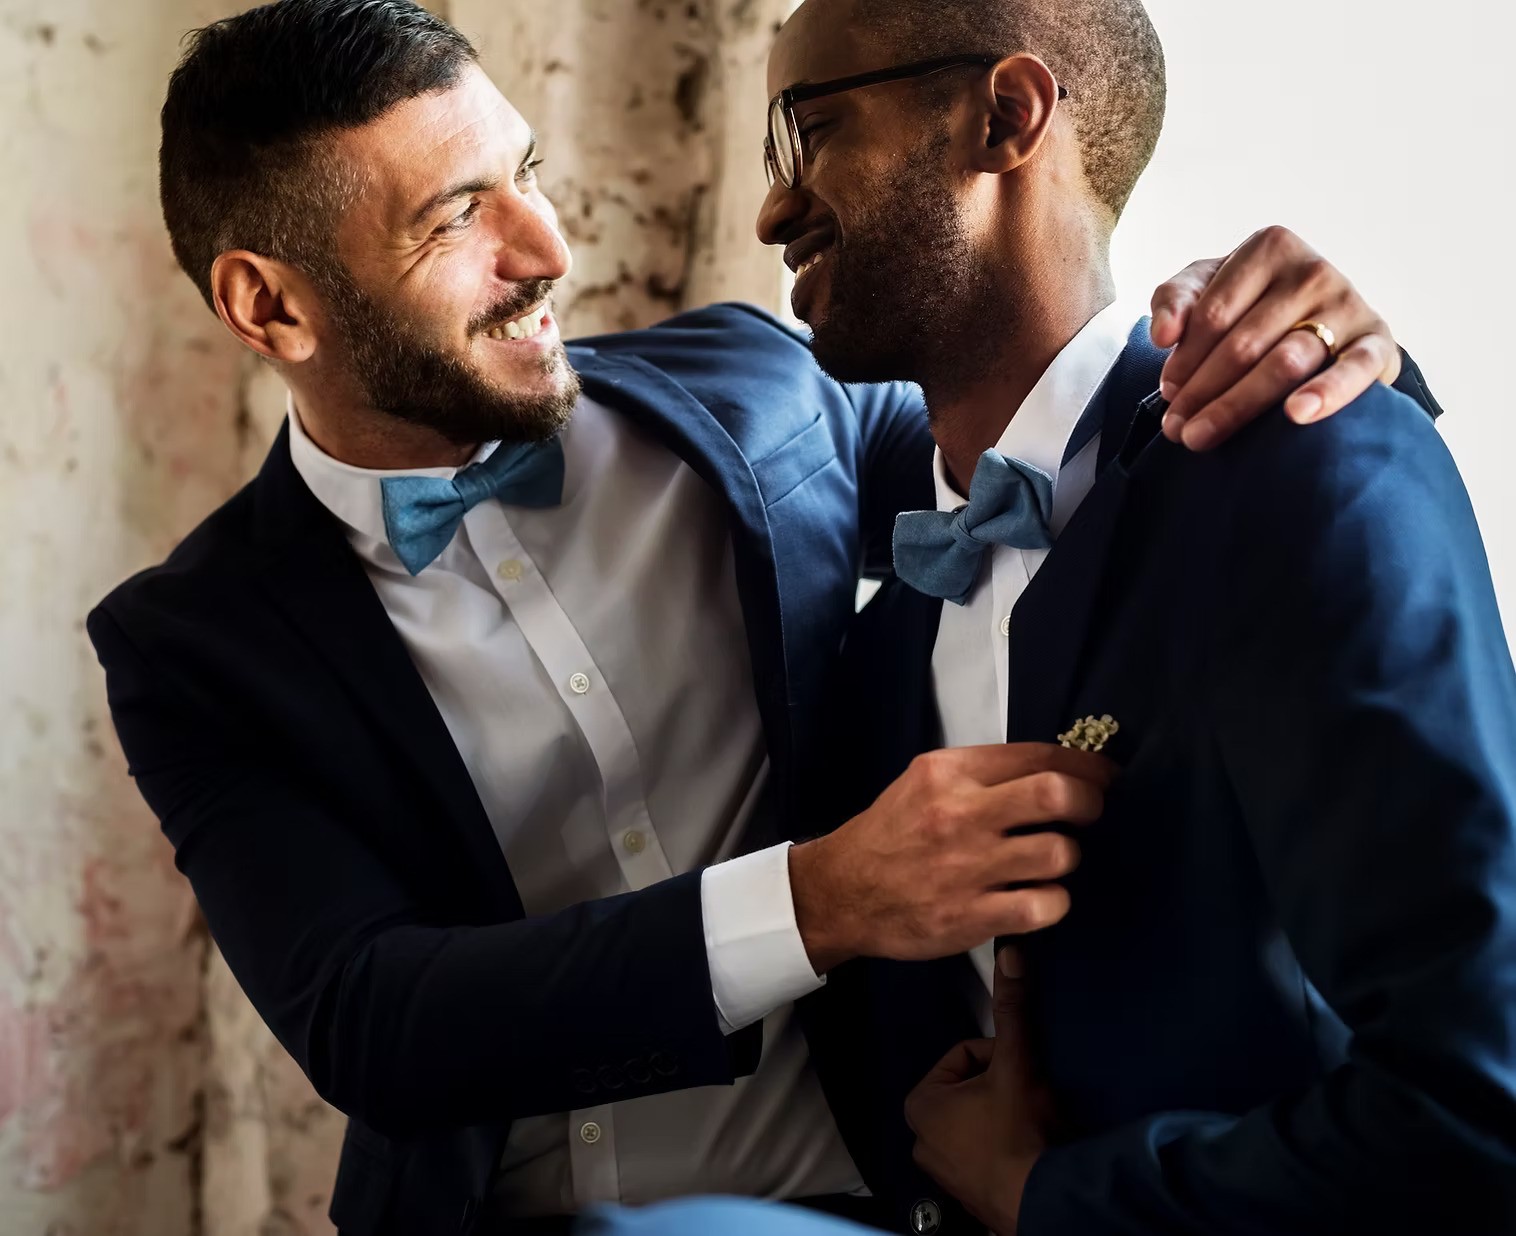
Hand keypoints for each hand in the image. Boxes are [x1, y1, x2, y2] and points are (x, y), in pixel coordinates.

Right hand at [788, 744, 1114, 971]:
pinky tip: (1039, 899)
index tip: (1103, 776)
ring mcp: (966, 868)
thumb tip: (1057, 768)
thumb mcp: (925, 782)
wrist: (843, 891)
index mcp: (950, 773)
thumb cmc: (893, 832)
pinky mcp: (970, 917)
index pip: (1037, 755)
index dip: (1085, 765)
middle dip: (1089, 803)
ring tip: (1050, 862)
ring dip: (1067, 858)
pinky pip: (1043, 907)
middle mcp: (960, 815)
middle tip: (1089, 814)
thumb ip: (982, 773)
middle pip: (1055, 795)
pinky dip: (1054, 903)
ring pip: (1058, 854)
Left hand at [906, 946, 1051, 1234]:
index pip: (964, 1055)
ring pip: (979, 1119)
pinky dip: (1005, 1146)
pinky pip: (986, 1153)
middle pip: (970, 1087)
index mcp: (920, 1103)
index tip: (1019, 1072)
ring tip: (1030, 1122)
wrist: (1044, 1201)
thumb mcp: (1016, 1063)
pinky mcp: (966, 1194)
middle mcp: (920, 1139)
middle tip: (1027, 1096)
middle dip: (1000, 1086)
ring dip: (1004, 1114)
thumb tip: (1009, 953)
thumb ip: (1011, 1009)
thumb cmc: (1020, 1130)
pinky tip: (1027, 1147)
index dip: (998, 1056)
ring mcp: (942, 1171)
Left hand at [1150, 225, 1401, 450]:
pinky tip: (1296, 414)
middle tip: (1177, 429)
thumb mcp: (1207, 289)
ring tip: (1202, 437)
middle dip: (1203, 392)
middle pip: (1243, 344)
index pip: (1213, 313)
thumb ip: (1176, 300)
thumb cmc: (1252, 305)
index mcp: (1270, 248)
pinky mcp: (1378, 341)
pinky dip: (1327, 392)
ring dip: (1237, 405)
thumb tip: (1163, 335)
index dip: (1184, 360)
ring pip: (1285, 362)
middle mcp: (1313, 270)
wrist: (1328, 321)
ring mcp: (1349, 304)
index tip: (1167, 394)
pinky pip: (1354, 368)